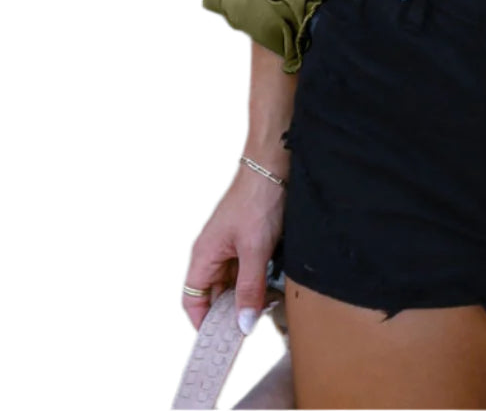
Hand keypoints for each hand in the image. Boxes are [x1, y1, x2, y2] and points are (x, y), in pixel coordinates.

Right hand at [181, 164, 287, 332]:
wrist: (274, 164)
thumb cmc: (258, 199)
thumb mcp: (255, 249)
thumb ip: (249, 288)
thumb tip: (242, 323)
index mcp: (203, 255)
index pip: (192, 300)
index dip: (202, 323)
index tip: (220, 341)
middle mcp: (212, 252)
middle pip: (213, 294)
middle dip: (229, 312)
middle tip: (247, 329)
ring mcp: (230, 245)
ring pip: (231, 283)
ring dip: (244, 297)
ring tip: (261, 310)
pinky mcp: (246, 239)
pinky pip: (244, 269)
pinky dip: (254, 281)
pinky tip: (269, 288)